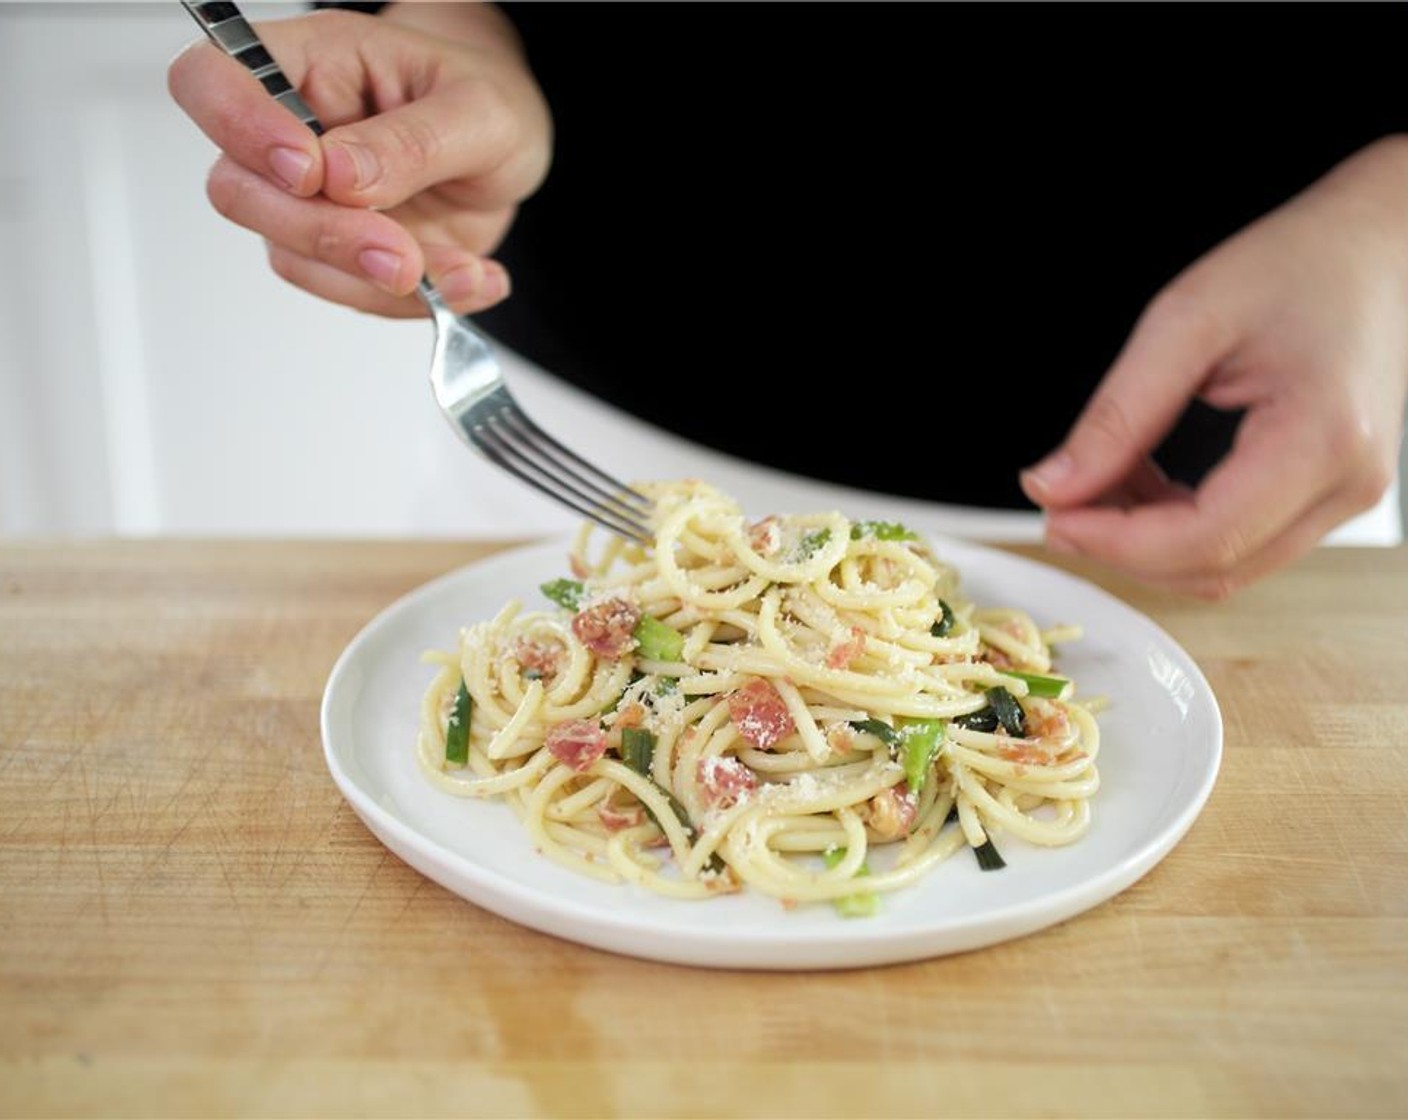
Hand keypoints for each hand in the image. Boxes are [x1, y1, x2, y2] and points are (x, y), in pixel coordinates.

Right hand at [167, 3, 551, 316]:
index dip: (237, 127)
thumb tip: (340, 177)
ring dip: (377, 282)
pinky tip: (468, 279)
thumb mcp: (478, 112)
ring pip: (292, 257)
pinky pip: (349, 293)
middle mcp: (288, 134)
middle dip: (323, 234)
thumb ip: (410, 142)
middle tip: (401, 255)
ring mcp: (305, 202)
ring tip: (463, 270)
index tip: (310, 172)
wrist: (507, 152)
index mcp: (308, 64)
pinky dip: (411, 302)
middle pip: (239, 192)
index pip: (209, 80)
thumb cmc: (481, 103)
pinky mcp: (336, 254)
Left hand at [1020, 135, 1407, 598]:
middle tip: (1058, 504)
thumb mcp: (1186, 322)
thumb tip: (1054, 485)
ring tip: (1095, 484)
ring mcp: (1346, 497)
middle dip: (1121, 549)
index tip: (1054, 515)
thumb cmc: (1297, 264)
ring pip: (1225, 567)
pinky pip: (1242, 543)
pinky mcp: (1328, 495)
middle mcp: (1348, 484)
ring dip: (1145, 543)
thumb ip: (1117, 414)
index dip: (1115, 543)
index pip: (1205, 539)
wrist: (1375, 248)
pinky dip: (1176, 529)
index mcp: (1322, 438)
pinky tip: (1137, 483)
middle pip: (1214, 569)